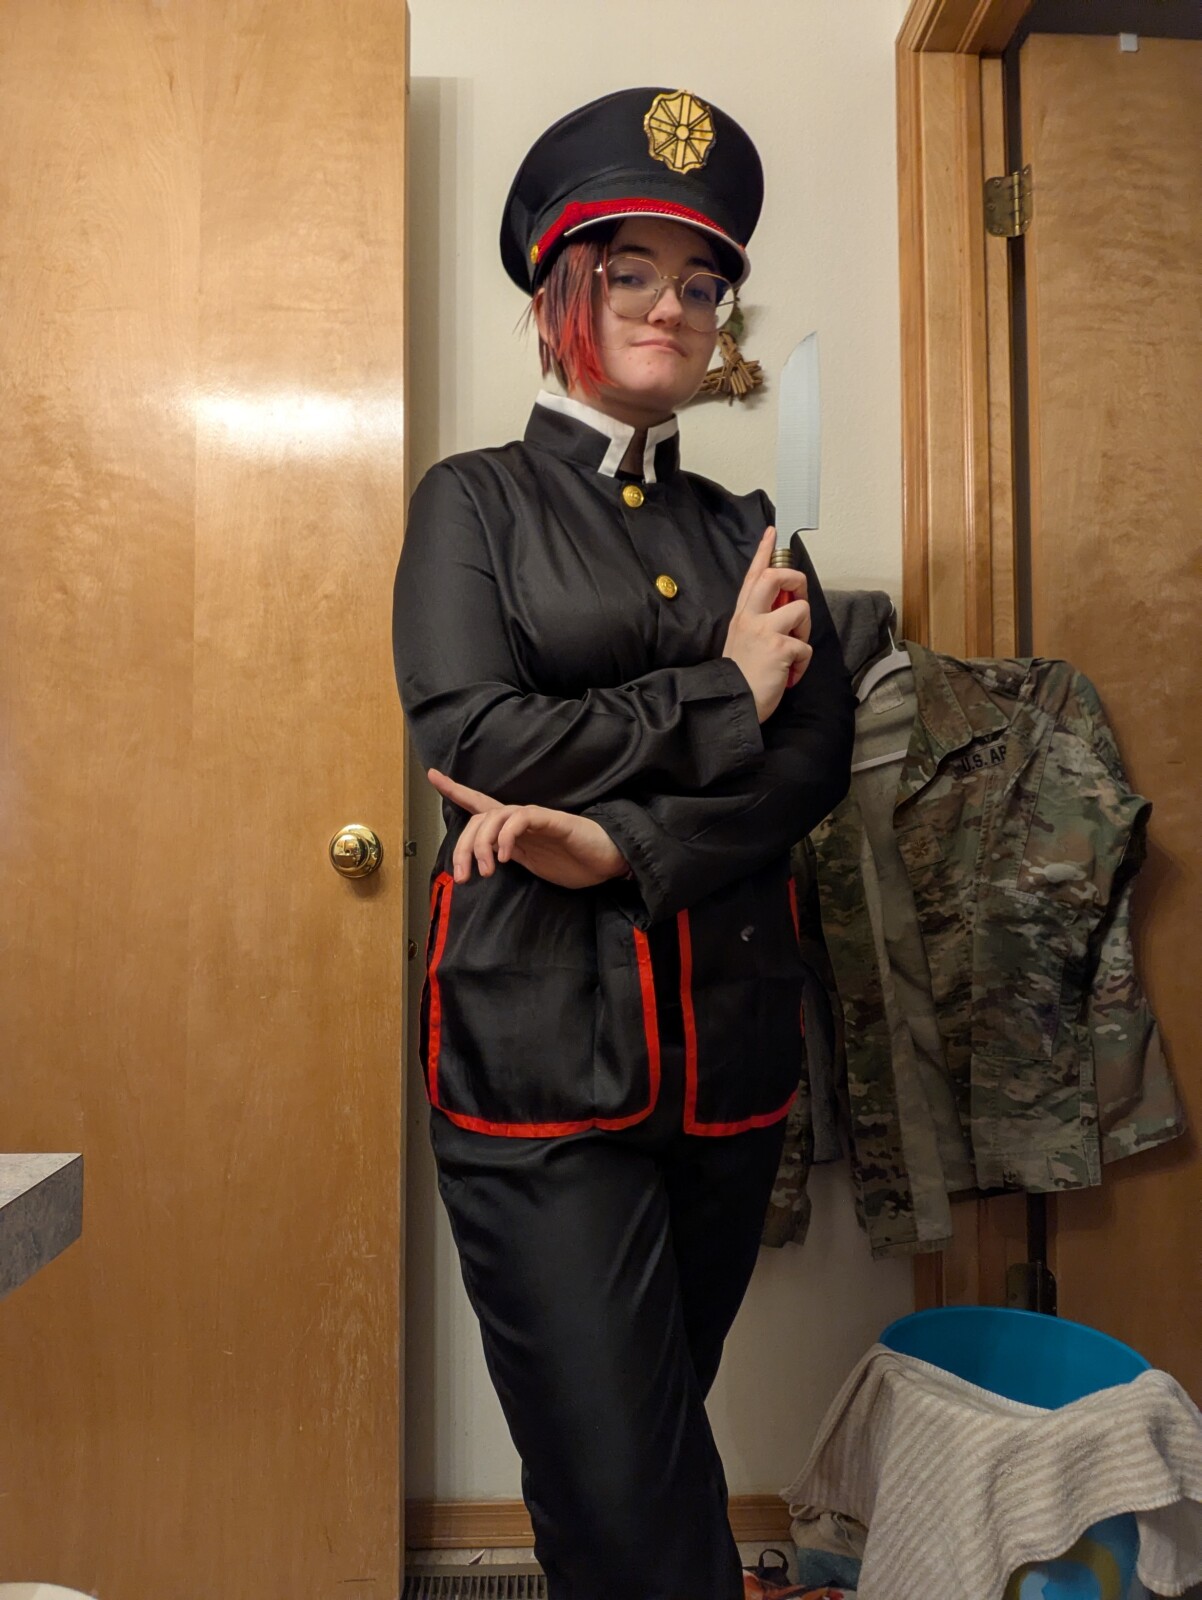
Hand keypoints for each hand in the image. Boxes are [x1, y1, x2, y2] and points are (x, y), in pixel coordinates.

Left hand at [428, 770, 628, 889]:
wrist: (610, 861)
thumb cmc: (575, 862)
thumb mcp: (533, 864)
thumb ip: (509, 856)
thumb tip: (483, 861)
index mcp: (514, 830)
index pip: (480, 806)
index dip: (456, 790)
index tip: (433, 775)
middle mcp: (521, 819)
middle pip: (479, 818)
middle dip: (463, 845)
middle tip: (461, 876)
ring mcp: (537, 818)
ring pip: (495, 817)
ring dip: (481, 844)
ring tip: (485, 871)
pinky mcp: (553, 821)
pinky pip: (522, 819)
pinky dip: (507, 836)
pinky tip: (504, 856)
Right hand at [722, 527, 813, 721]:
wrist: (730, 703)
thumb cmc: (739, 676)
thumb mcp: (743, 640)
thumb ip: (759, 621)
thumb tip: (785, 609)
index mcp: (742, 615)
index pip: (753, 575)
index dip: (765, 552)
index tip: (773, 532)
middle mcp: (750, 617)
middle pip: (776, 577)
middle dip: (796, 581)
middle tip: (798, 599)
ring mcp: (764, 630)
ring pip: (801, 609)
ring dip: (804, 630)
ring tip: (791, 650)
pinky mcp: (780, 647)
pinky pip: (805, 645)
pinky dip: (802, 663)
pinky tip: (788, 674)